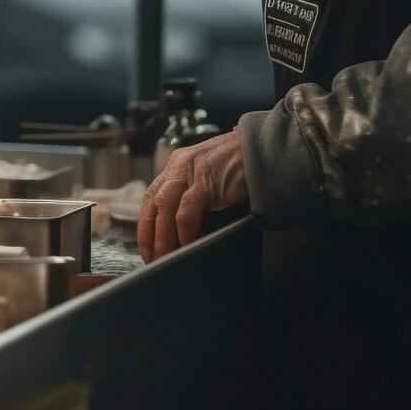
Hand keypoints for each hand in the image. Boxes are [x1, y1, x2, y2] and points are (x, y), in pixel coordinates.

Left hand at [138, 129, 248, 261]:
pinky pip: (187, 209)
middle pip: (152, 203)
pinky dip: (184, 230)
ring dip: (162, 237)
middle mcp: (179, 166)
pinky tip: (187, 245)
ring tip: (164, 259)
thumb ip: (195, 195)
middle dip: (149, 235)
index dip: (146, 226)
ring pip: (164, 207)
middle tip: (153, 260)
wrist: (264, 148)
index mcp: (177, 165)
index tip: (146, 249)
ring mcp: (191, 171)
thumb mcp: (210, 176)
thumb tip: (186, 232)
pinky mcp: (207, 180)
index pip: (150, 198)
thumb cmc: (242, 167)